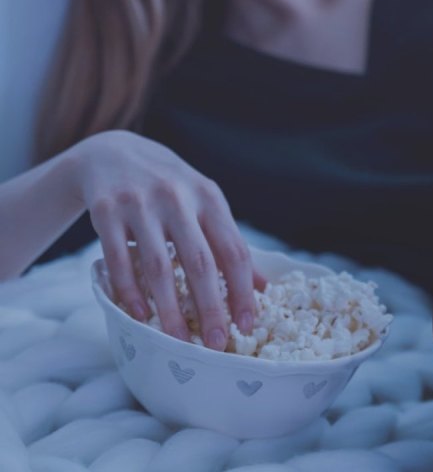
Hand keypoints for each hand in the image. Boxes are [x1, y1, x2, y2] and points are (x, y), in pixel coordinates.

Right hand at [68, 130, 265, 348]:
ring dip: (170, 309)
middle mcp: (178, 199)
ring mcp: (140, 204)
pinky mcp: (107, 211)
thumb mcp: (203, 203)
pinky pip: (119, 260)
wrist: (113, 152)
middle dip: (211, 308)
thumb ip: (229, 241)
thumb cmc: (169, 187)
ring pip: (159, 266)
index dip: (244, 290)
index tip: (248, 324)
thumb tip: (262, 286)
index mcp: (209, 198)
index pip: (234, 250)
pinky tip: (139, 316)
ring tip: (178, 341)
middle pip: (200, 263)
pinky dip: (130, 291)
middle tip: (216, 344)